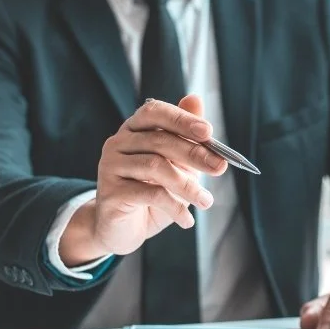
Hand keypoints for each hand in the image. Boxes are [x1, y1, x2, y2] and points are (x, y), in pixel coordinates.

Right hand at [58, 96, 227, 265]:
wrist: (124, 229)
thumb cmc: (153, 194)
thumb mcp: (176, 165)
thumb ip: (186, 137)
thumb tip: (196, 99)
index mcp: (135, 129)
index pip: (156, 112)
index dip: (182, 119)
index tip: (208, 132)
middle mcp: (118, 143)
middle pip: (159, 141)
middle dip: (194, 154)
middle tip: (220, 167)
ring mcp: (110, 166)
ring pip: (155, 167)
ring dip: (188, 185)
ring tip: (206, 201)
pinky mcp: (110, 192)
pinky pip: (149, 194)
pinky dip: (174, 207)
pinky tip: (187, 220)